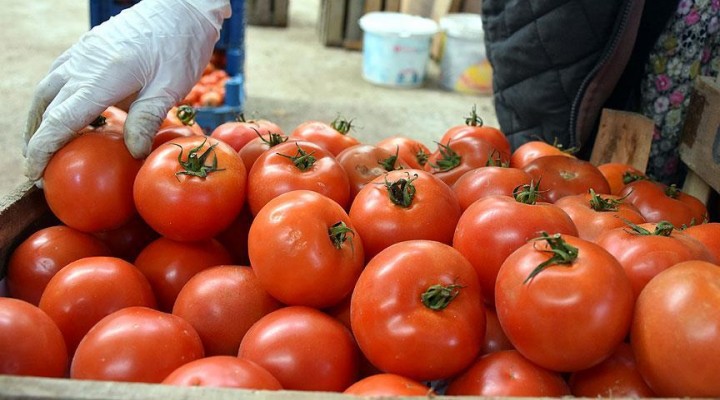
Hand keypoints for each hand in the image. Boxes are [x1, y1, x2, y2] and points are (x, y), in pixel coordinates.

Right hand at [23, 0, 230, 180]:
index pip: (61, 119)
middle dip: (36, 140)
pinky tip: (60, 114)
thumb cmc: (180, 47)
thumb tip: (133, 153)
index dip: (44, 148)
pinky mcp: (87, 48)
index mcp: (102, 76)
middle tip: (38, 170)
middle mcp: (83, 63)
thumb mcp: (171, 86)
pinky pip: (58, 76)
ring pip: (46, 90)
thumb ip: (147, 119)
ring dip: (39, 119)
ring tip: (41, 146)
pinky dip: (52, 99)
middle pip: (46, 107)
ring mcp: (82, 53)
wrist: (179, 9)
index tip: (35, 172)